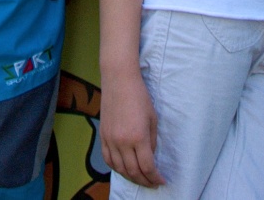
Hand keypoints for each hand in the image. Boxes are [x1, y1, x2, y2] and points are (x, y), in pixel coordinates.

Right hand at [100, 69, 163, 186]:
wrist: (119, 80)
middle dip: (144, 181)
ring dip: (130, 177)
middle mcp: (122, 142)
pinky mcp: (103, 136)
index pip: (147, 167)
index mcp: (138, 137)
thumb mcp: (152, 119)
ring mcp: (110, 140)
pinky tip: (123, 169)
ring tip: (140, 179)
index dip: (155, 178)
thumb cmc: (139, 97)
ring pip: (119, 168)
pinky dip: (116, 168)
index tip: (161, 181)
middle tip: (152, 183)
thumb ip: (152, 141)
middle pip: (133, 171)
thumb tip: (150, 157)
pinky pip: (108, 159)